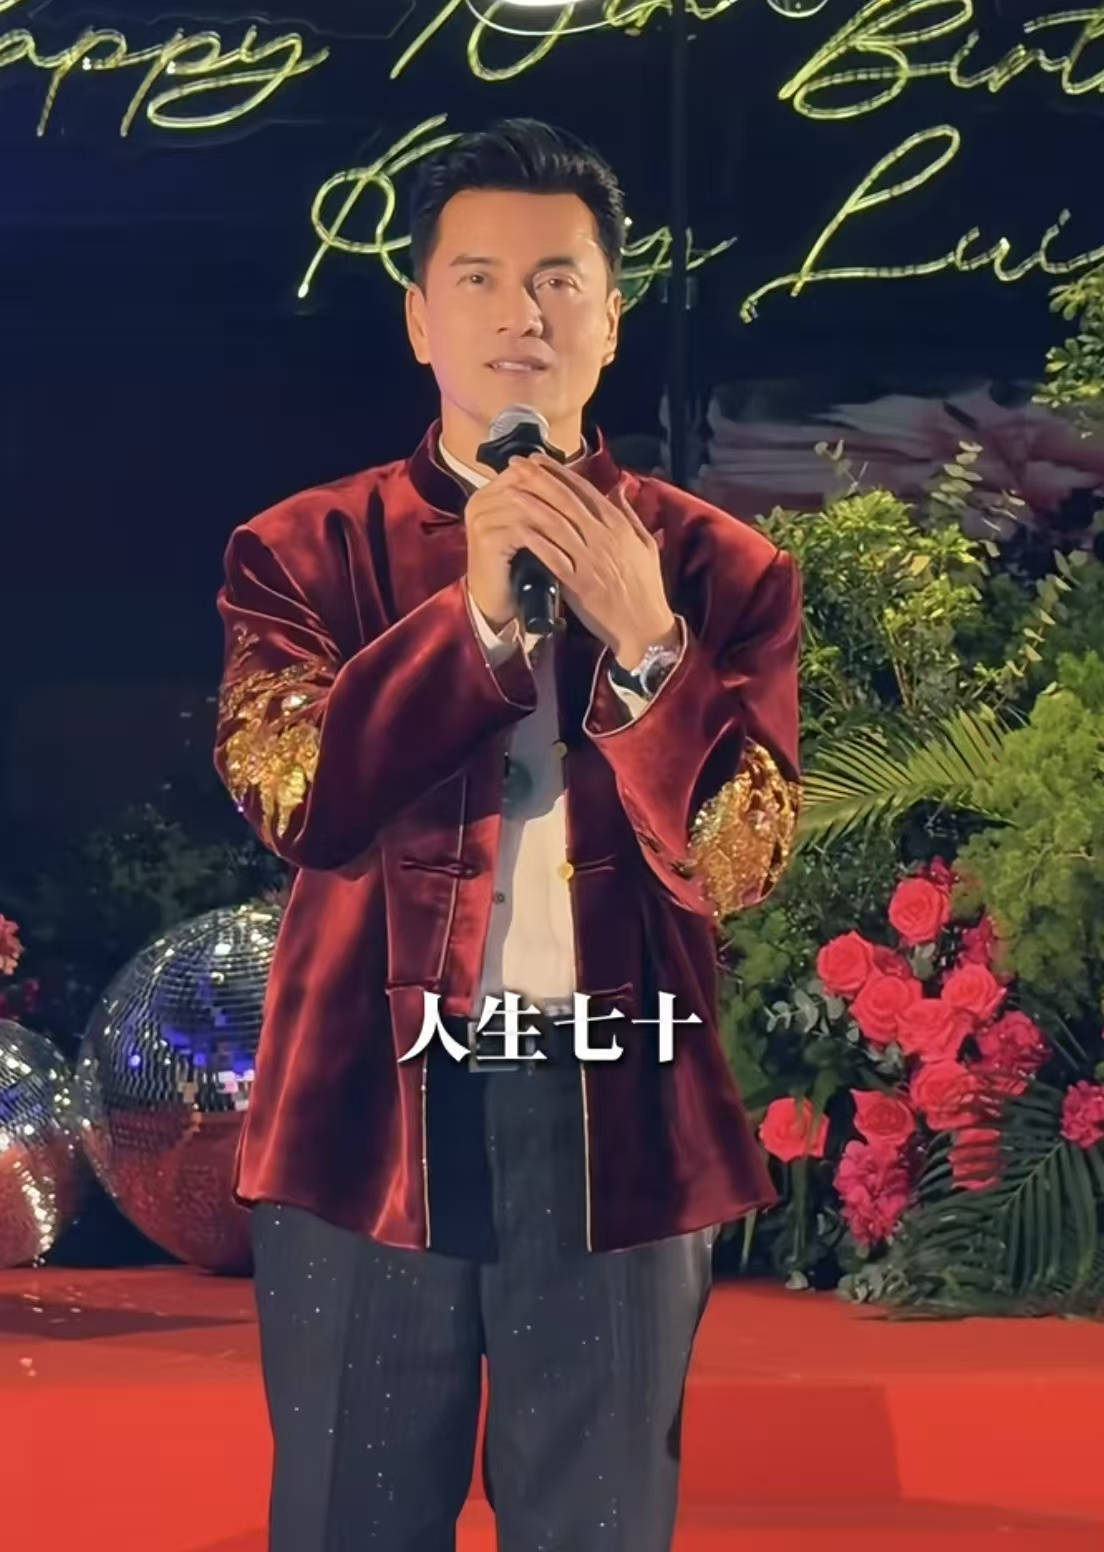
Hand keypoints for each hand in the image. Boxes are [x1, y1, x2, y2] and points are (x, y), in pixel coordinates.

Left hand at [466, 453, 675, 660]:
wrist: (645, 627)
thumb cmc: (645, 587)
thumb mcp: (645, 544)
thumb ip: (629, 514)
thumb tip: (619, 487)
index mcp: (618, 525)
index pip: (585, 490)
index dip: (558, 472)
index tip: (537, 459)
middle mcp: (603, 537)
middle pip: (566, 500)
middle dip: (538, 478)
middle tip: (515, 462)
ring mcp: (589, 560)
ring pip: (556, 524)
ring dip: (530, 504)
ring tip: (509, 488)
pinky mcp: (578, 583)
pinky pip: (552, 557)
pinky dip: (534, 541)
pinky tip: (516, 529)